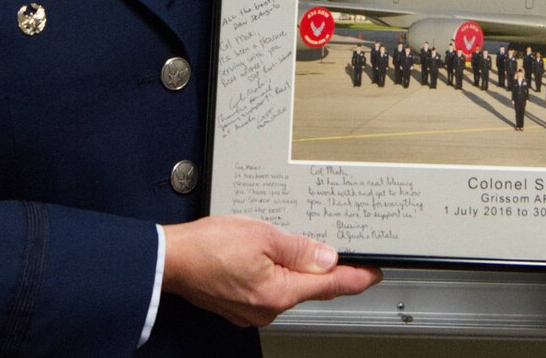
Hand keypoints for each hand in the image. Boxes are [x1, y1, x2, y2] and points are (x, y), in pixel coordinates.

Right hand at [162, 216, 381, 327]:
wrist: (171, 259)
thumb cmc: (208, 246)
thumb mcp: (263, 235)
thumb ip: (299, 248)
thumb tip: (327, 258)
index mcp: (279, 292)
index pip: (330, 286)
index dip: (356, 278)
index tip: (374, 272)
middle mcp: (268, 309)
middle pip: (309, 286)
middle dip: (321, 266)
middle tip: (329, 243)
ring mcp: (253, 311)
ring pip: (288, 287)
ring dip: (293, 267)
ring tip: (280, 241)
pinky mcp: (240, 306)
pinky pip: (269, 288)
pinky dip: (274, 272)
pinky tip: (264, 255)